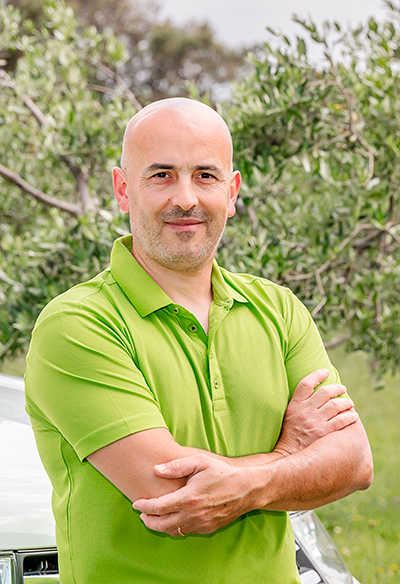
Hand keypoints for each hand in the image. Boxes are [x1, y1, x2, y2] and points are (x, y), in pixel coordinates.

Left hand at [133, 454, 254, 535]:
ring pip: (174, 531)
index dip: (144, 506)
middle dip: (148, 520)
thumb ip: (177, 465)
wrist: (247, 488)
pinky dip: (176, 528)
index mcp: (188, 498)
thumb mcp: (200, 461)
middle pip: (162, 525)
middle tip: (142, 513)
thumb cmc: (222, 472)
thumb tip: (157, 469)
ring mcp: (201, 524)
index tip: (136, 503)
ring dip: (161, 526)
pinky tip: (174, 519)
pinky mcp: (208, 528)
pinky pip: (187, 532)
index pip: (158, 507)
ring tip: (154, 517)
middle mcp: (193, 514)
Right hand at [274, 369, 357, 456]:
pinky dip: (350, 416)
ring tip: (350, 403)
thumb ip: (300, 403)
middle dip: (337, 388)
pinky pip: (341, 420)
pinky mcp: (324, 433)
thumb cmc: (290, 435)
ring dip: (346, 402)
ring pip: (336, 405)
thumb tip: (315, 392)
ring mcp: (315, 422)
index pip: (306, 383)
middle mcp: (305, 411)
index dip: (316, 375)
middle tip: (342, 388)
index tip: (325, 371)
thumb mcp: (289, 415)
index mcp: (295, 405)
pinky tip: (353, 416)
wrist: (289, 456)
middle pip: (325, 392)